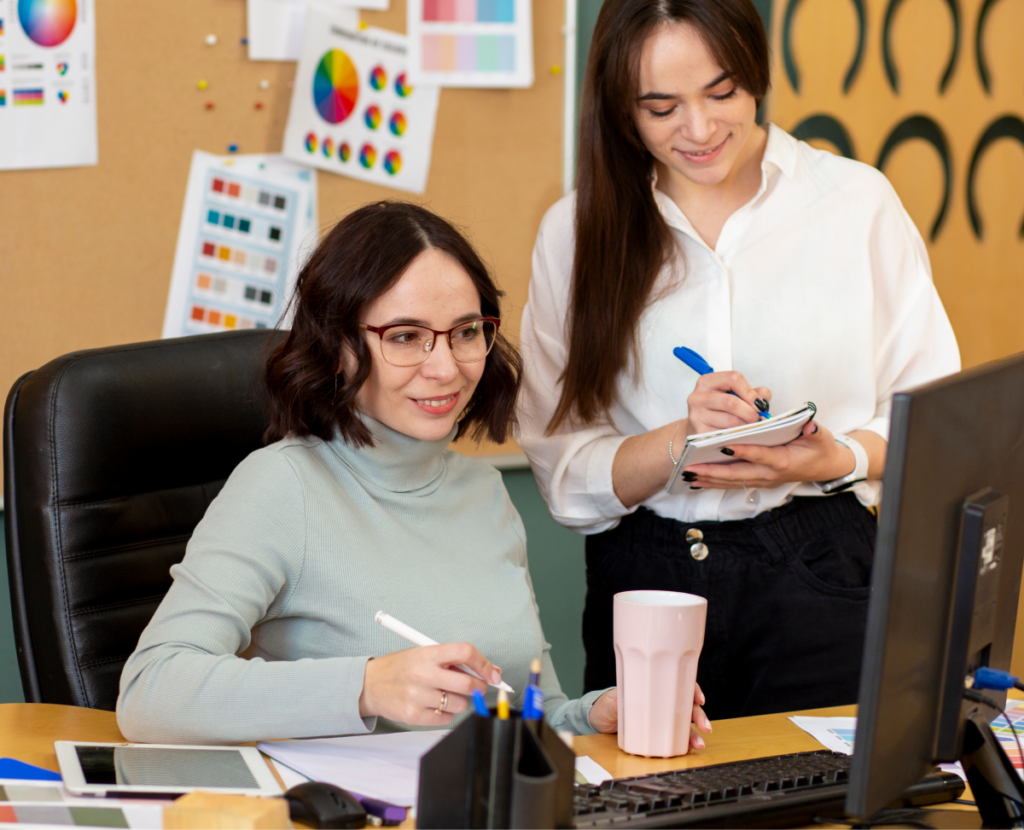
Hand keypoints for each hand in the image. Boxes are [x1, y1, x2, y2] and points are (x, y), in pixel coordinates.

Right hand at [359, 643, 502, 726]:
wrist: (369, 685)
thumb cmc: (400, 667)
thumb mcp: (422, 653)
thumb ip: (451, 660)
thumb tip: (488, 670)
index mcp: (427, 653)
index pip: (465, 652)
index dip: (484, 663)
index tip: (494, 673)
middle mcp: (423, 673)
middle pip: (468, 683)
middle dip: (479, 686)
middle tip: (476, 686)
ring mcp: (418, 696)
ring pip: (460, 704)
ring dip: (460, 701)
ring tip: (445, 694)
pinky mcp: (413, 715)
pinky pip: (446, 718)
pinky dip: (446, 713)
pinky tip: (434, 705)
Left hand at [588, 683, 712, 750]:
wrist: (599, 720)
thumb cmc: (606, 705)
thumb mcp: (608, 705)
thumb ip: (613, 705)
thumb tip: (617, 704)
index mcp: (651, 688)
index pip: (676, 683)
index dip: (691, 689)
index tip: (698, 699)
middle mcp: (660, 702)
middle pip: (685, 705)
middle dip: (698, 715)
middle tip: (705, 727)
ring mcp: (660, 717)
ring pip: (683, 723)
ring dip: (694, 733)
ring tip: (698, 744)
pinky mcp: (657, 732)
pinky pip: (674, 736)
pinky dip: (683, 743)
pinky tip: (689, 749)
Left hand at [683, 421, 853, 488]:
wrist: (826, 467)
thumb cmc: (820, 449)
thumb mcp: (822, 437)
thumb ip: (814, 431)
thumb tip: (810, 425)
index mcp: (783, 460)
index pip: (759, 455)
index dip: (742, 450)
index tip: (723, 444)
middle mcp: (770, 474)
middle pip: (737, 473)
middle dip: (713, 471)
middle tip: (690, 467)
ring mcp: (764, 480)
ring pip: (732, 481)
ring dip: (709, 479)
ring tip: (688, 474)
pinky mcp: (759, 481)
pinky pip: (734, 483)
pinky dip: (715, 482)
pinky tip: (698, 480)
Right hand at [686, 372, 770, 434]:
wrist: (699, 427)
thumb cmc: (719, 409)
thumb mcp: (734, 395)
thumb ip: (752, 393)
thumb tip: (763, 399)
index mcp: (707, 382)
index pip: (733, 379)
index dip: (750, 391)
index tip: (759, 403)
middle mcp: (698, 397)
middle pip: (731, 402)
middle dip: (750, 412)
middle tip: (758, 418)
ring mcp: (696, 415)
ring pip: (730, 420)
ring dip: (746, 425)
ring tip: (750, 426)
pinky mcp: (700, 432)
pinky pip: (726, 435)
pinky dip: (738, 436)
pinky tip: (741, 436)